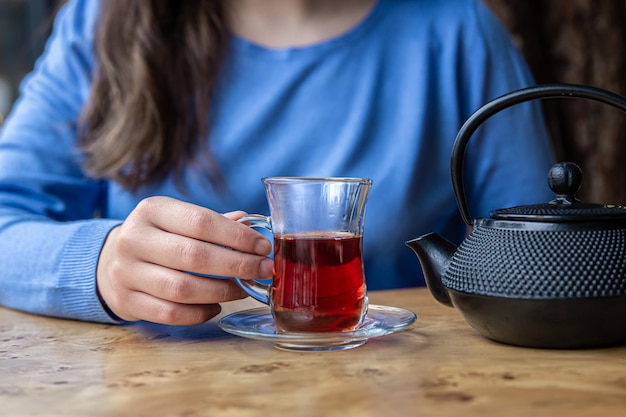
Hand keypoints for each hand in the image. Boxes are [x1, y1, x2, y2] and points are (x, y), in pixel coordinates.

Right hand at [96, 196, 272, 324]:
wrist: (111, 262)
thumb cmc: (160, 239)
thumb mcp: (179, 220)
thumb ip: (214, 222)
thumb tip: (251, 226)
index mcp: (152, 210)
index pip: (201, 222)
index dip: (237, 237)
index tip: (263, 247)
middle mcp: (134, 238)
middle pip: (194, 256)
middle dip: (237, 265)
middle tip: (264, 270)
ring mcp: (125, 271)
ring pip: (183, 288)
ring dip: (222, 292)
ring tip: (243, 289)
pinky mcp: (126, 300)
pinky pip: (170, 313)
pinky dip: (200, 313)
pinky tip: (217, 306)